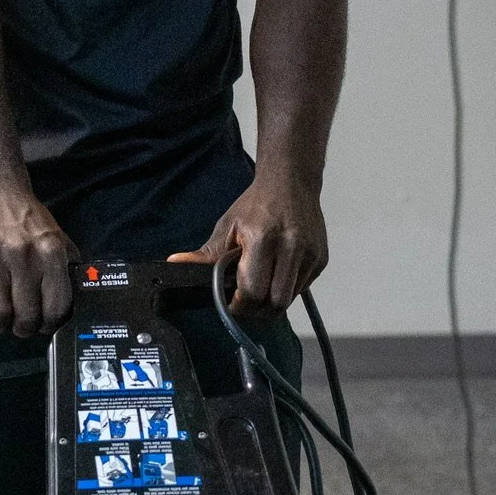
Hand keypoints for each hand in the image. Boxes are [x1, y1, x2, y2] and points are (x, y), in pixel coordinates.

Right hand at [0, 182, 77, 335]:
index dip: (50, 325)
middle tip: (21, 326)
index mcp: (50, 251)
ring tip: (1, 319)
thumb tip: (74, 300)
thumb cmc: (27, 218)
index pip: (56, 306)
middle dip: (25, 329)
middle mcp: (23, 254)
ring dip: (0, 323)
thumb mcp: (57, 236)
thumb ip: (67, 266)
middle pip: (26, 315)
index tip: (44, 327)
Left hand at [169, 174, 327, 319]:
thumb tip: (174, 263)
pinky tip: (277, 273)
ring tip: (261, 285)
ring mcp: (310, 255)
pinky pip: (301, 289)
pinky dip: (287, 289)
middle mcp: (291, 247)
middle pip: (275, 303)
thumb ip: (206, 253)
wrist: (291, 183)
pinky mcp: (321, 260)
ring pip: (289, 300)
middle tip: (246, 302)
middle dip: (258, 310)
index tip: (232, 303)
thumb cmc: (257, 205)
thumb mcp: (228, 226)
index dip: (240, 305)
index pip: (253, 291)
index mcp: (263, 239)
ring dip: (272, 301)